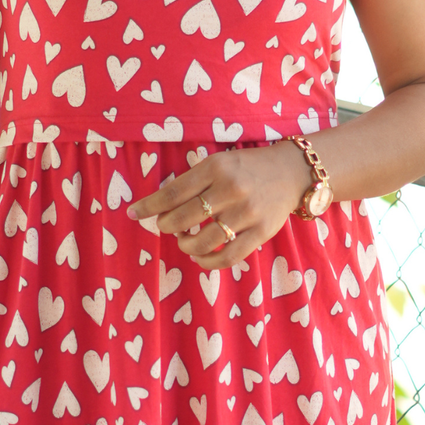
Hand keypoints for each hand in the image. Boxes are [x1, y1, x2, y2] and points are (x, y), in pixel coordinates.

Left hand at [127, 142, 312, 270]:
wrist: (291, 172)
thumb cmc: (247, 168)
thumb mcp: (220, 163)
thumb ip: (194, 180)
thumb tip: (159, 206)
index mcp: (216, 168)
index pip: (172, 192)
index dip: (149, 206)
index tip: (133, 213)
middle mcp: (231, 189)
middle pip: (183, 218)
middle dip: (166, 227)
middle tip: (166, 227)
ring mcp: (247, 212)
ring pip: (203, 241)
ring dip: (186, 246)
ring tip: (185, 241)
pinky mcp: (261, 232)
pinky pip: (228, 256)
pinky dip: (208, 262)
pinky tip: (200, 258)